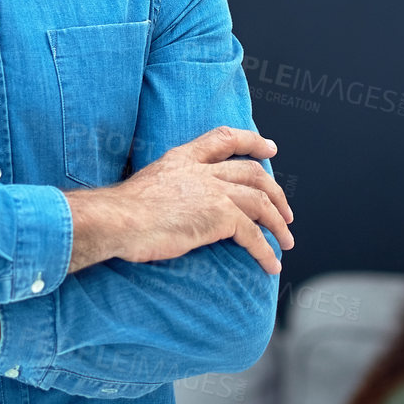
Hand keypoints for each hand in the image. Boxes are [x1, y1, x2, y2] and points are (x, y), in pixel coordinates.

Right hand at [65, 125, 294, 274]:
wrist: (117, 220)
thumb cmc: (121, 212)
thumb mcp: (149, 185)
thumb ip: (169, 188)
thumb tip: (176, 205)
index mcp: (183, 158)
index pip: (225, 138)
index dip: (251, 141)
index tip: (270, 147)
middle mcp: (202, 170)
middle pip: (253, 173)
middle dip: (275, 193)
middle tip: (286, 212)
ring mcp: (213, 191)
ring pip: (260, 202)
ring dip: (278, 223)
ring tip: (286, 242)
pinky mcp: (219, 217)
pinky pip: (253, 235)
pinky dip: (266, 251)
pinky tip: (271, 265)